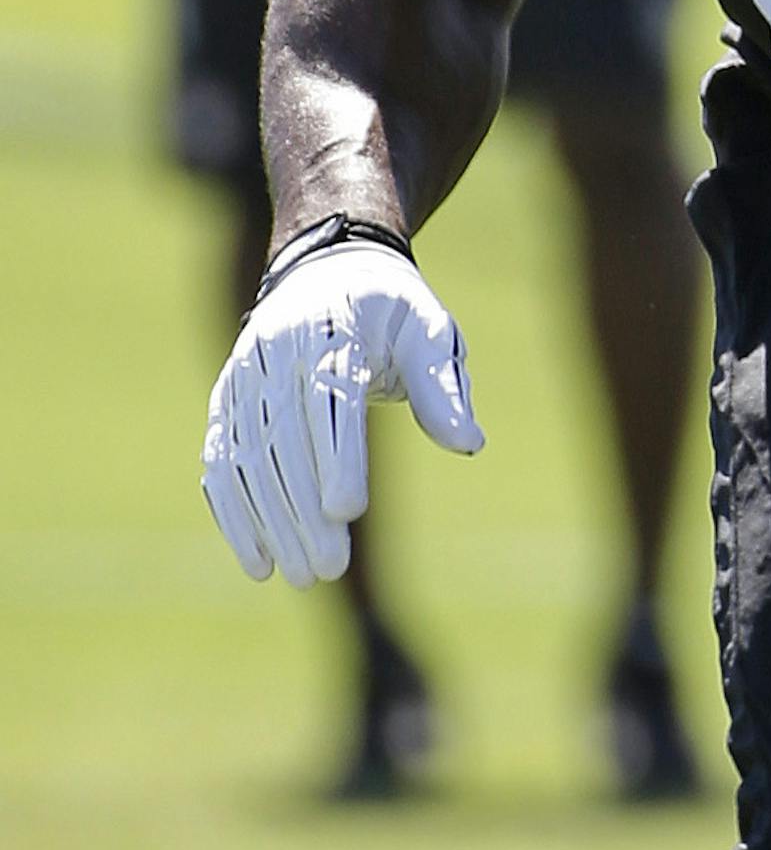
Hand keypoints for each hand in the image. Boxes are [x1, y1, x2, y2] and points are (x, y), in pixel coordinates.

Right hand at [201, 235, 483, 588]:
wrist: (327, 273)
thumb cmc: (391, 312)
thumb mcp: (429, 331)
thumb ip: (442, 387)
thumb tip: (469, 444)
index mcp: (334, 328)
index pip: (331, 397)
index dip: (337, 455)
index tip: (350, 511)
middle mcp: (277, 351)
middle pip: (284, 438)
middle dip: (303, 507)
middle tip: (331, 568)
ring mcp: (244, 378)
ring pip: (249, 459)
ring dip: (271, 523)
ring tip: (303, 576)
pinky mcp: (226, 403)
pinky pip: (222, 463)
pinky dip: (235, 515)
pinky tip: (258, 563)